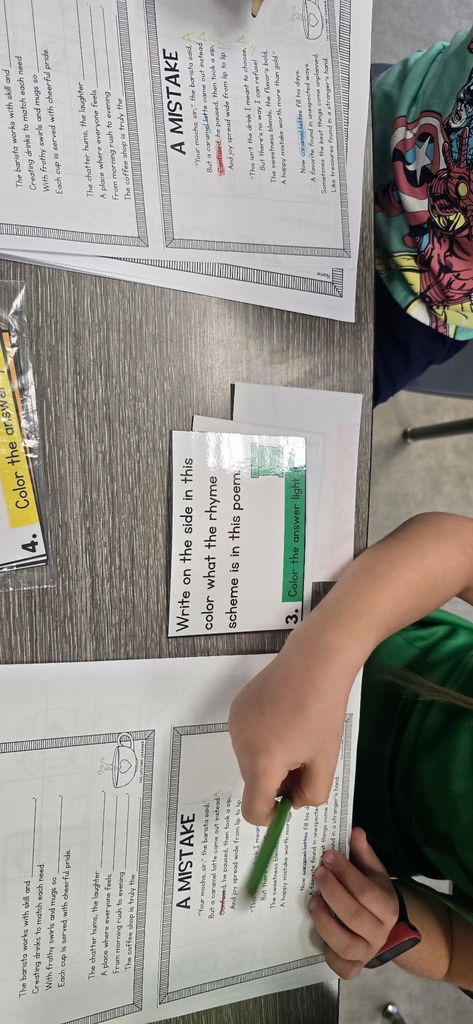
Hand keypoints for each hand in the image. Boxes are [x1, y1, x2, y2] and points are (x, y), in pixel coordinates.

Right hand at [228, 626, 357, 824]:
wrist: (315, 660)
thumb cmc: (324, 711)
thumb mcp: (326, 761)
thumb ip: (310, 794)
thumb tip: (291, 800)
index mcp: (262, 762)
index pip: (252, 810)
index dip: (270, 816)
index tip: (289, 802)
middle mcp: (240, 745)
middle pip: (254, 782)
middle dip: (277, 781)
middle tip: (305, 758)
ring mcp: (235, 724)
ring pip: (250, 760)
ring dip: (270, 759)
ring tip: (296, 733)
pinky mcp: (236, 707)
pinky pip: (247, 738)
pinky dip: (263, 739)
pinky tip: (284, 717)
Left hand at [309, 828, 398, 978]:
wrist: (382, 928)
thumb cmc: (372, 895)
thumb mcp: (372, 873)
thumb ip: (363, 854)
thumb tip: (355, 831)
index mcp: (387, 906)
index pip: (366, 890)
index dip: (345, 872)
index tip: (327, 855)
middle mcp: (380, 931)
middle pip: (354, 915)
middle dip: (332, 892)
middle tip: (317, 873)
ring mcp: (367, 951)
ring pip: (345, 942)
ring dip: (325, 921)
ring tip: (312, 901)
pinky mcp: (354, 966)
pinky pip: (340, 965)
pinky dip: (327, 951)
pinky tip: (316, 931)